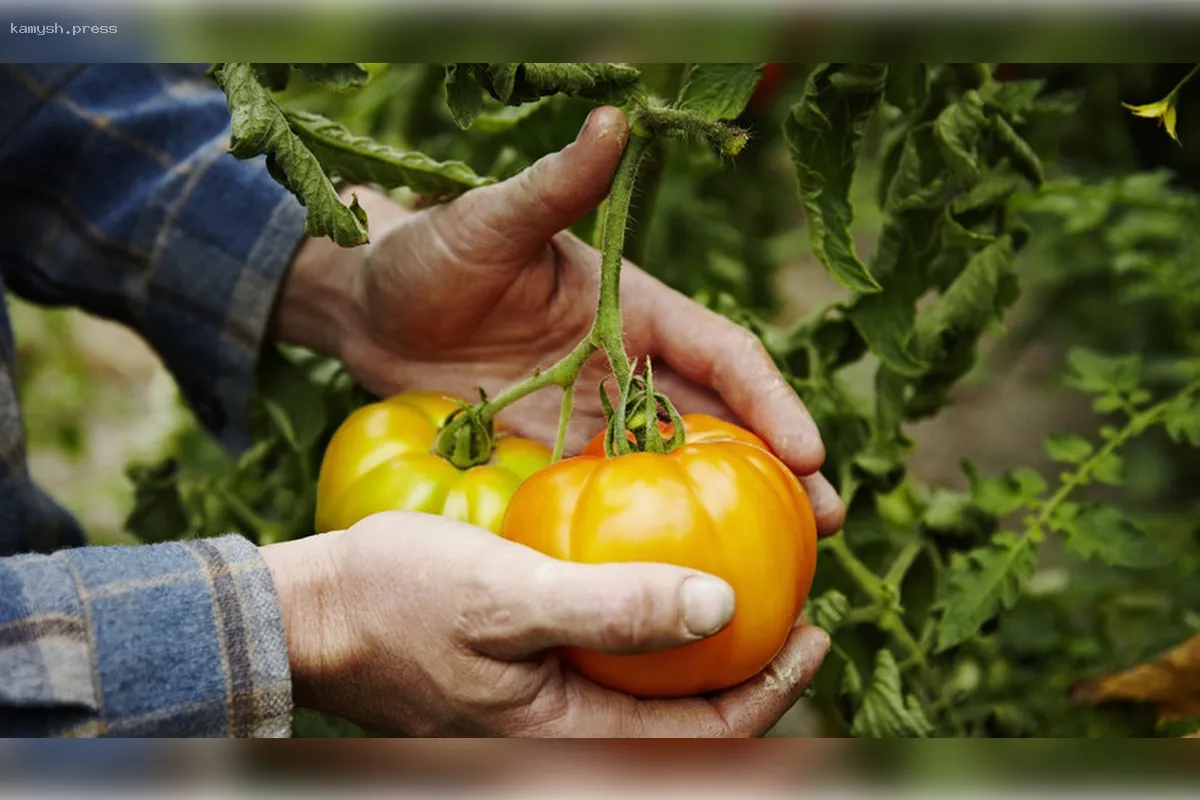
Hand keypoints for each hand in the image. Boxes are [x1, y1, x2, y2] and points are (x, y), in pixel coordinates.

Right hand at [261, 511, 829, 736]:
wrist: (314, 614)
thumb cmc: (397, 600)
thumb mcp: (506, 595)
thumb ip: (612, 606)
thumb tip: (721, 605)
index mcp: (567, 744)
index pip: (704, 739)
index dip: (774, 691)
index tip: (815, 628)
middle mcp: (563, 744)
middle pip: (690, 730)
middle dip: (753, 680)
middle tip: (799, 615)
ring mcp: (546, 720)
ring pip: (654, 702)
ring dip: (707, 658)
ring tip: (751, 600)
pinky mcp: (530, 689)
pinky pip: (615, 676)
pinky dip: (656, 641)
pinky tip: (666, 588)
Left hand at [276, 106, 844, 534]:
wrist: (366, 306)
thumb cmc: (430, 253)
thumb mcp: (490, 220)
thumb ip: (554, 186)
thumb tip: (615, 122)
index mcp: (636, 308)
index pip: (723, 354)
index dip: (770, 400)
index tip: (808, 451)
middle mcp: (629, 364)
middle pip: (721, 420)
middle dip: (776, 469)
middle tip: (825, 524)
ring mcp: (595, 414)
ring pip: (677, 466)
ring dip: (726, 508)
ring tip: (775, 565)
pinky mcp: (555, 451)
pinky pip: (613, 495)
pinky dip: (650, 527)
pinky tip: (668, 572)